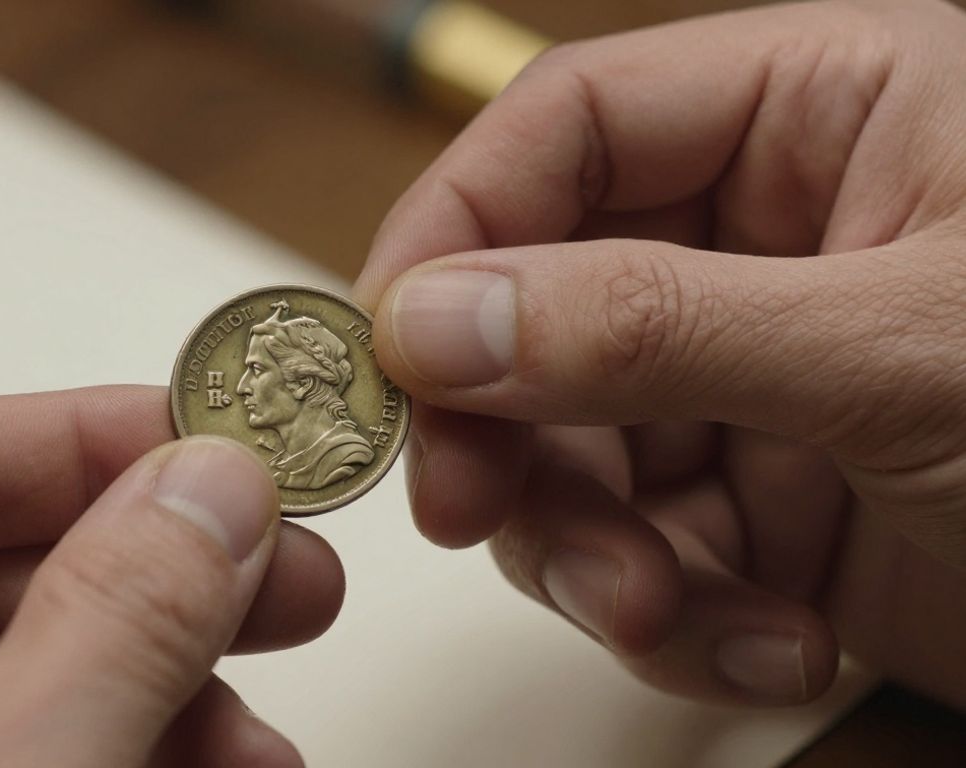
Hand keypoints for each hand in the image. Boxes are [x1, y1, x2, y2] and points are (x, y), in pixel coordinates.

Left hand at [0, 386, 342, 766]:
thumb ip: (106, 625)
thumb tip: (217, 481)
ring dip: (160, 693)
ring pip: (8, 686)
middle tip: (288, 576)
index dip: (80, 441)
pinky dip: (123, 758)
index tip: (224, 447)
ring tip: (268, 736)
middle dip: (154, 583)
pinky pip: (9, 764)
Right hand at [357, 0, 965, 708]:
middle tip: (474, 510)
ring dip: (590, 553)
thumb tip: (437, 318)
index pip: (572, 128)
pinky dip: (676, 621)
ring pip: (574, 452)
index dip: (458, 223)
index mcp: (821, 119)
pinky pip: (646, 554)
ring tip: (663, 612)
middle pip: (540, 307)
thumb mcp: (903, 348)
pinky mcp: (769, 507)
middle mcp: (769, 242)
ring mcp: (759, 383)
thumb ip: (654, 322)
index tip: (390, 343)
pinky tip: (764, 643)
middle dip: (508, 430)